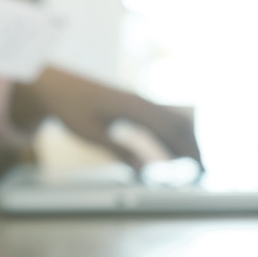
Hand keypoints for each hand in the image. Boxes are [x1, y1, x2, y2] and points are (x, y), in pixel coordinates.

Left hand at [11, 67, 201, 169]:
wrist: (55, 86)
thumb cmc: (70, 109)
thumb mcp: (91, 135)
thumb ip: (119, 152)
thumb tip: (146, 170)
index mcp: (134, 108)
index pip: (171, 129)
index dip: (188, 149)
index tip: (199, 167)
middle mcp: (141, 103)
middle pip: (178, 124)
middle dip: (193, 147)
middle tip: (202, 170)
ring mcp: (139, 103)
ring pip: (172, 121)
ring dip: (184, 142)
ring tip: (192, 164)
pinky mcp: (133, 107)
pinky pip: (160, 122)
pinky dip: (171, 138)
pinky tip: (171, 153)